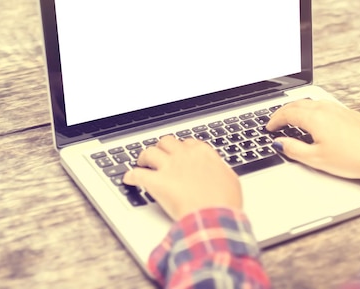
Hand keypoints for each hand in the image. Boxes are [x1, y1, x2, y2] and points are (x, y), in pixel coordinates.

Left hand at [123, 135, 241, 219]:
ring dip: (144, 157)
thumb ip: (220, 171)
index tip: (180, 154)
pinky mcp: (156, 182)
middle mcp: (185, 156)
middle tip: (159, 156)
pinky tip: (129, 179)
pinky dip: (131, 176)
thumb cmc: (224, 202)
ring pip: (150, 152)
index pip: (188, 143)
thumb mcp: (230, 181)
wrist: (214, 217)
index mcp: (203, 154)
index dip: (181, 148)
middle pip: (167, 142)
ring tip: (142, 163)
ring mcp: (169, 167)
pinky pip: (137, 174)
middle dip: (161, 148)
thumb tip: (218, 170)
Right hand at [266, 100, 359, 179]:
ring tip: (293, 118)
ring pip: (312, 102)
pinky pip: (326, 106)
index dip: (275, 120)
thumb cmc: (351, 158)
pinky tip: (316, 119)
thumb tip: (280, 143)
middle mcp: (326, 109)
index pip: (288, 113)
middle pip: (298, 104)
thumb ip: (294, 149)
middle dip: (284, 111)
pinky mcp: (349, 113)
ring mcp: (339, 109)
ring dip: (299, 108)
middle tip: (276, 121)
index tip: (269, 127)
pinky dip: (314, 110)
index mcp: (314, 118)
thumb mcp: (316, 158)